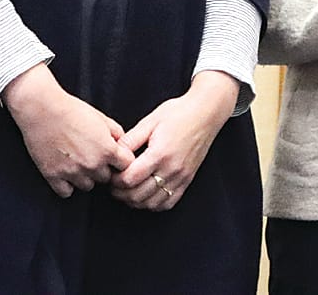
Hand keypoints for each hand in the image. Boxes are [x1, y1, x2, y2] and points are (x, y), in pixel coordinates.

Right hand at [3, 63, 133, 197]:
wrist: (43, 110)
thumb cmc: (73, 110)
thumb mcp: (102, 118)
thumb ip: (117, 134)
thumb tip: (122, 146)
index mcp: (107, 150)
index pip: (126, 166)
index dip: (121, 161)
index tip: (114, 156)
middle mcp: (92, 165)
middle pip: (106, 178)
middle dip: (103, 169)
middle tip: (93, 157)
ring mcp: (72, 173)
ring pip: (88, 186)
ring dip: (86, 177)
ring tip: (78, 163)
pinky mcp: (53, 177)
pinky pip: (66, 192)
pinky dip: (67, 185)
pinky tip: (66, 171)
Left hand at [109, 71, 238, 210]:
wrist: (207, 112)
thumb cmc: (179, 113)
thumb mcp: (150, 121)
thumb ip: (130, 140)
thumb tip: (113, 154)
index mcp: (160, 153)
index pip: (129, 179)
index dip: (114, 180)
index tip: (111, 173)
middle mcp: (172, 169)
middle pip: (137, 195)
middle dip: (120, 193)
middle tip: (114, 184)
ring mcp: (181, 176)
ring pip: (151, 203)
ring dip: (135, 201)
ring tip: (127, 190)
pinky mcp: (188, 179)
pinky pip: (168, 203)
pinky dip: (153, 204)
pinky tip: (146, 195)